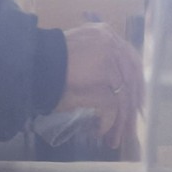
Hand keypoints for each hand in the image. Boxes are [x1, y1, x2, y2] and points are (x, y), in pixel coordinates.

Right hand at [52, 23, 143, 148]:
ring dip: (121, 120)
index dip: (136, 83)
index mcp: (105, 33)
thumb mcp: (78, 54)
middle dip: (133, 104)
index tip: (137, 103)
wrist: (35, 61)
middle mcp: (110, 41)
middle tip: (132, 125)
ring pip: (124, 94)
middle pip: (132, 77)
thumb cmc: (50, 62)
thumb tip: (113, 81)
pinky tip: (100, 131)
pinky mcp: (103, 72)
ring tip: (116, 138)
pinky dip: (108, 120)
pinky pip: (112, 102)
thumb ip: (96, 59)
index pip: (131, 58)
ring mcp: (109, 56)